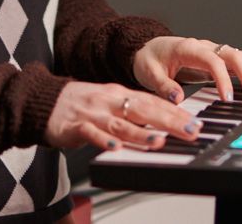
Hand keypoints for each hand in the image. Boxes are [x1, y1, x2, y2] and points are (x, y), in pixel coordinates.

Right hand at [44, 81, 202, 150]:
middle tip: (189, 131)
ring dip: (140, 134)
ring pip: (120, 123)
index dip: (175, 112)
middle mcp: (110, 102)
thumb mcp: (112, 103)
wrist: (46, 102)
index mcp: (120, 95)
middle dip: (168, 121)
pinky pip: (91, 134)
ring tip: (159, 141)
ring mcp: (93, 114)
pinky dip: (103, 140)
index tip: (195, 123)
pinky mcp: (75, 126)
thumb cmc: (83, 105)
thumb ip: (135, 112)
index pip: (153, 102)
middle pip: (143, 110)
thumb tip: (165, 122)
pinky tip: (115, 147)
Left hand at [133, 36, 241, 103]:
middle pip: (233, 55)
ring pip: (240, 56)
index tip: (228, 98)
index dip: (223, 78)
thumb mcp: (149, 73)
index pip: (212, 60)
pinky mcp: (216, 58)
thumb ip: (163, 86)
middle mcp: (204, 46)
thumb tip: (178, 98)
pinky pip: (238, 62)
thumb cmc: (149, 60)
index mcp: (188, 48)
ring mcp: (212, 51)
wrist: (148, 48)